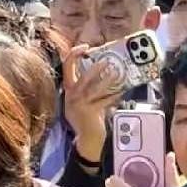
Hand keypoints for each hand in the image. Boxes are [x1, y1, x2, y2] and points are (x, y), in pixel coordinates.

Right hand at [62, 45, 124, 163]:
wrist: (87, 139)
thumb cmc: (87, 118)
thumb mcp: (82, 100)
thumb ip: (86, 86)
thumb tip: (102, 66)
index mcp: (68, 90)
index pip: (66, 67)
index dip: (74, 54)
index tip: (85, 47)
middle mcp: (71, 97)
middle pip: (82, 77)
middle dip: (95, 68)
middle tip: (108, 61)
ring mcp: (79, 105)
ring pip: (95, 88)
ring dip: (108, 80)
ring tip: (117, 73)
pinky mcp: (90, 112)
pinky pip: (104, 101)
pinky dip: (113, 96)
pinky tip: (121, 93)